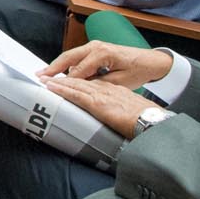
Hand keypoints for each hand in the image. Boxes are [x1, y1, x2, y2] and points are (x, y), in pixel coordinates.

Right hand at [40, 40, 174, 88]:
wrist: (151, 61)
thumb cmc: (138, 71)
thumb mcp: (120, 81)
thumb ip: (99, 83)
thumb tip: (82, 87)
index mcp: (102, 53)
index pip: (78, 70)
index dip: (65, 81)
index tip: (53, 87)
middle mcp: (95, 46)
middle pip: (68, 57)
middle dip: (53, 67)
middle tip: (39, 75)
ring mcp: (94, 45)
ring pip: (71, 55)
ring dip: (58, 64)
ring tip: (45, 74)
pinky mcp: (95, 48)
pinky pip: (77, 56)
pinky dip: (67, 63)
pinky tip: (60, 71)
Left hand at [42, 75, 159, 138]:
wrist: (155, 122)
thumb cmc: (148, 119)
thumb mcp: (133, 109)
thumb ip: (121, 108)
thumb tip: (116, 115)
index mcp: (116, 90)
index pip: (92, 82)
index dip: (78, 80)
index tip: (67, 81)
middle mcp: (107, 88)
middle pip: (81, 80)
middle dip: (63, 78)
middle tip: (48, 76)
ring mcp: (101, 94)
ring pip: (75, 84)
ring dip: (58, 82)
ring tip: (45, 80)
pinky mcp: (97, 103)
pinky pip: (75, 94)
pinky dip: (62, 90)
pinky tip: (51, 88)